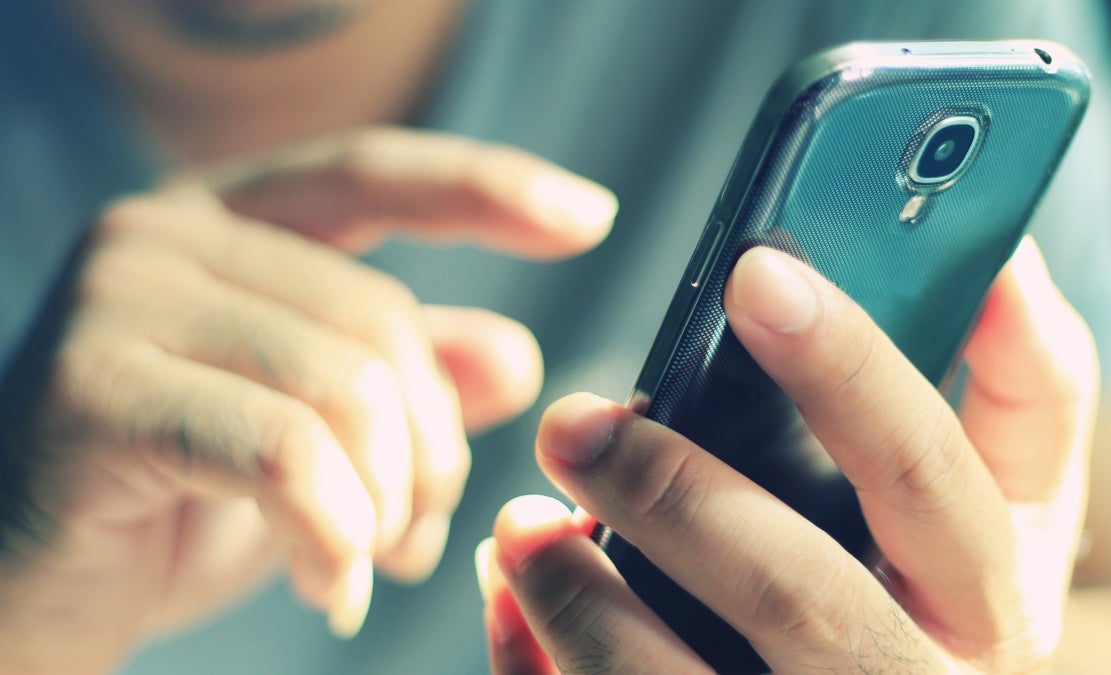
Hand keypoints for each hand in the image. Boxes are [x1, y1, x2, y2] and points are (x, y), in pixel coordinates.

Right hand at [0, 129, 615, 673]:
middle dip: (431, 445)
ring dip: (386, 499)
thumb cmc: (166, 509)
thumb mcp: (313, 438)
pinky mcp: (90, 387)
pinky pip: (284, 450)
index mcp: (222, 225)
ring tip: (369, 561)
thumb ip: (405, 383)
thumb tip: (516, 356)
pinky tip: (325, 583)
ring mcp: (118, 298)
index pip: (376, 175)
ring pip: (346, 384)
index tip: (589, 216)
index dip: (488, 187)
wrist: (23, 596)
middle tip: (422, 533)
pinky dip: (330, 531)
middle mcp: (164, 235)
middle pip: (382, 316)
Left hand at [477, 240, 1097, 673]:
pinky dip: (543, 664)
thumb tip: (1004, 265)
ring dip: (584, 599)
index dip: (855, 366)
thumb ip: (1017, 401)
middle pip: (796, 590)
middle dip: (677, 494)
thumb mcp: (999, 522)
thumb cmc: (938, 615)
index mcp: (991, 595)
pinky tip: (513, 603)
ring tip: (522, 525)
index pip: (937, 471)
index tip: (757, 272)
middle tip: (577, 422)